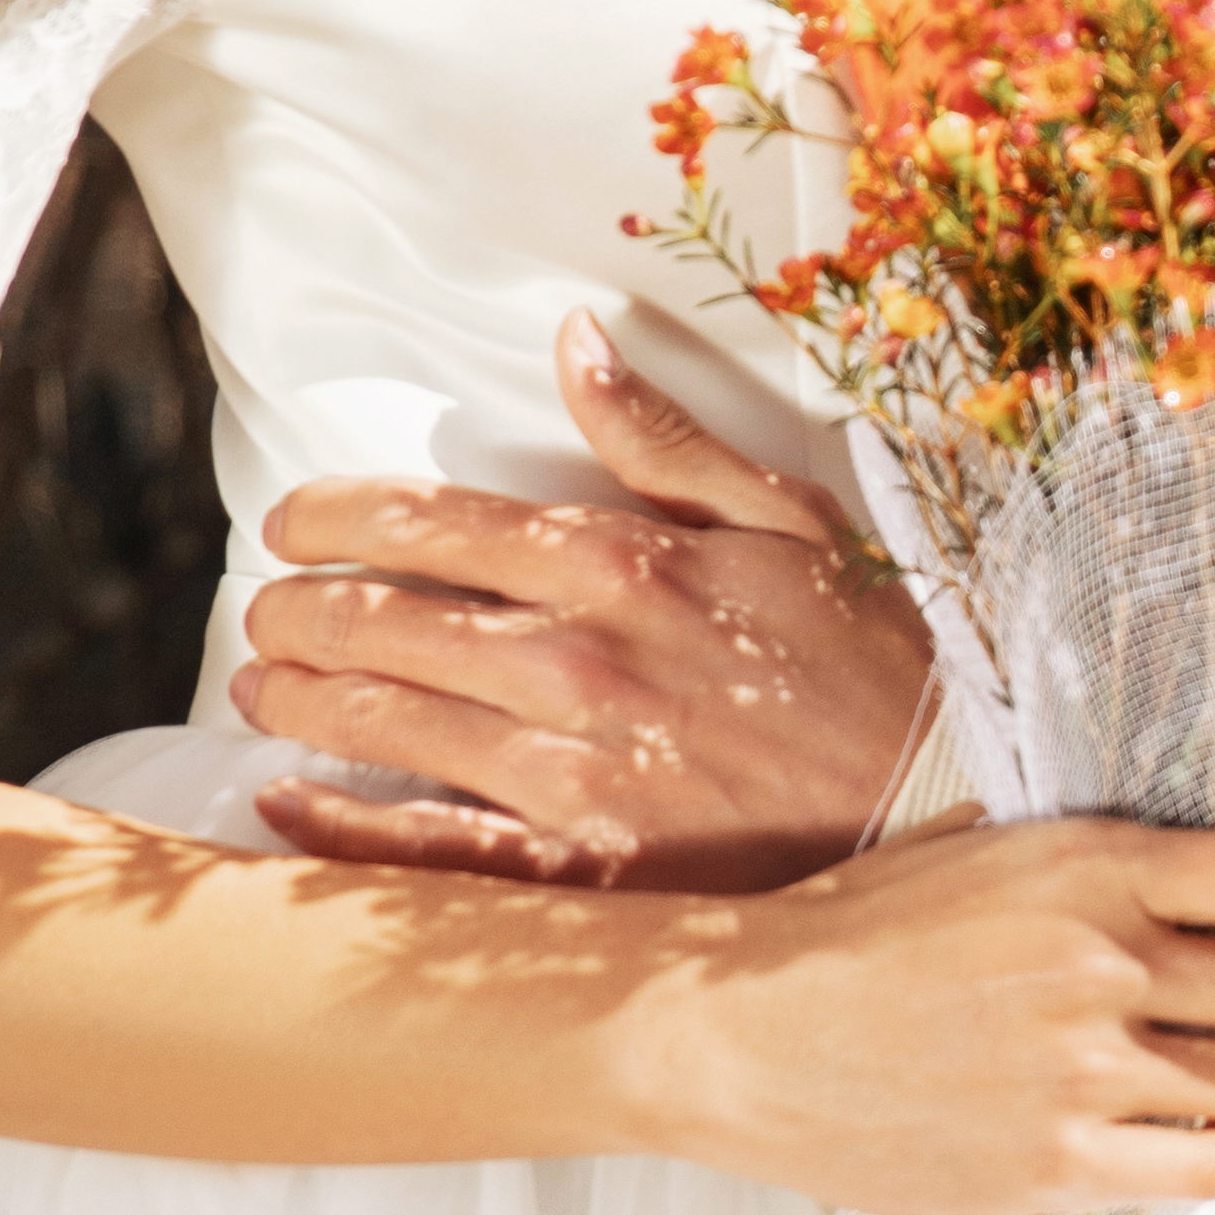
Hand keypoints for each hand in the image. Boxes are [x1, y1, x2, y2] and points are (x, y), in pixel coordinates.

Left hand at [237, 316, 934, 884]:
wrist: (949, 811)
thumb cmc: (871, 664)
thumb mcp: (791, 521)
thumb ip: (667, 436)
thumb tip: (575, 340)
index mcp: (621, 564)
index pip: (429, 521)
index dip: (335, 516)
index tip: (289, 522)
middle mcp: (577, 663)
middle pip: (382, 621)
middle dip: (298, 611)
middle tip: (269, 613)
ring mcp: (573, 775)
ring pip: (384, 724)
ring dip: (300, 700)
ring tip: (265, 688)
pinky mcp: (582, 874)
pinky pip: (428, 851)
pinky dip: (340, 829)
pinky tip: (284, 807)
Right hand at [622, 812, 1214, 1214]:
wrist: (738, 1034)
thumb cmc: (850, 937)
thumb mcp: (979, 851)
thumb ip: (1095, 859)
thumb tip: (1207, 860)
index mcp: (1090, 865)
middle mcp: (1103, 962)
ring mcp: (1084, 1072)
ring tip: (1173, 1075)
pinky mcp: (1059, 1167)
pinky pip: (1207, 1168)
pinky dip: (1201, 1154)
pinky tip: (1156, 1136)